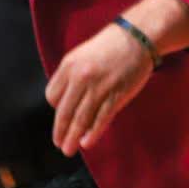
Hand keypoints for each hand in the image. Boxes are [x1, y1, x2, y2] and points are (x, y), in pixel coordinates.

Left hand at [45, 22, 153, 155]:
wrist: (136, 37)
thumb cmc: (109, 46)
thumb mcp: (82, 54)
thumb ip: (72, 75)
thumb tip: (65, 101)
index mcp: (69, 66)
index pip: (52, 96)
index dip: (56, 109)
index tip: (62, 116)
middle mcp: (80, 77)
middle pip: (64, 112)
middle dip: (60, 131)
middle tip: (59, 144)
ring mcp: (98, 87)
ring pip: (81, 119)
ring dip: (73, 138)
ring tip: (69, 150)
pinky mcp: (116, 95)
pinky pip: (101, 119)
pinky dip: (93, 133)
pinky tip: (87, 143)